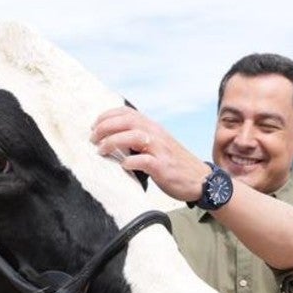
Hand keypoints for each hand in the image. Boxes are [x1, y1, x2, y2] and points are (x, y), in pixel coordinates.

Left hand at [91, 107, 208, 202]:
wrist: (200, 179)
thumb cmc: (174, 164)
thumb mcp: (157, 145)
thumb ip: (139, 139)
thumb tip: (113, 139)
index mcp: (153, 127)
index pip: (127, 113)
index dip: (107, 116)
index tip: (94, 126)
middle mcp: (156, 134)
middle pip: (127, 121)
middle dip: (105, 127)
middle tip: (92, 138)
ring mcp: (160, 150)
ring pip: (133, 136)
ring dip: (113, 142)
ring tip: (101, 150)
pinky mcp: (163, 167)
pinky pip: (144, 161)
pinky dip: (129, 162)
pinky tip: (122, 166)